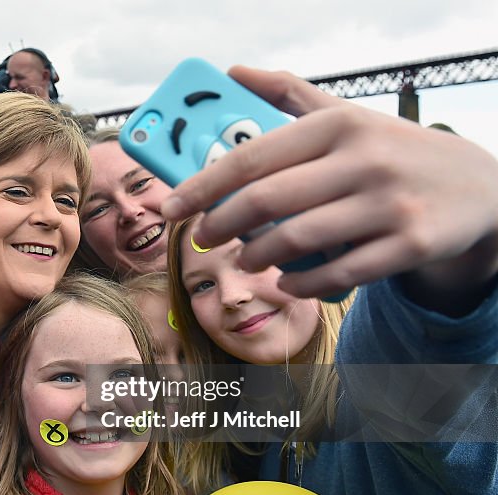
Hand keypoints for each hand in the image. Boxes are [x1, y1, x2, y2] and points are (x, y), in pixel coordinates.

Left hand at [162, 65, 497, 305]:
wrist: (481, 186)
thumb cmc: (392, 150)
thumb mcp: (347, 115)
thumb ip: (289, 94)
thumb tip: (232, 72)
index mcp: (337, 124)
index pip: (251, 157)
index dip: (201, 185)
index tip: (169, 207)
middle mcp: (364, 159)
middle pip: (267, 201)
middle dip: (221, 225)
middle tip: (202, 238)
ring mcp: (389, 203)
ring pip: (298, 239)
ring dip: (258, 256)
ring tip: (245, 259)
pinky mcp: (410, 244)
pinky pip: (339, 272)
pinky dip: (303, 282)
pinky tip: (286, 281)